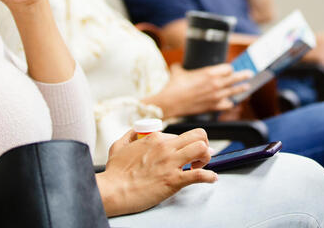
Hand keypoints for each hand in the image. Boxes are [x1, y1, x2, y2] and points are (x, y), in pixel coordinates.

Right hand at [96, 128, 216, 216]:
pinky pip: (199, 175)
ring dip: (206, 158)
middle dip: (204, 144)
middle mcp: (165, 147)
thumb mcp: (117, 146)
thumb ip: (129, 135)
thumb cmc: (114, 172)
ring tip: (201, 166)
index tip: (185, 153)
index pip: (180, 134)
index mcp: (154, 138)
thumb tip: (136, 131)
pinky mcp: (173, 180)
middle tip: (199, 156)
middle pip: (198, 135)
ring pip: (202, 148)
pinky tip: (211, 178)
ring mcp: (170, 163)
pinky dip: (209, 177)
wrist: (112, 191)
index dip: (185, 144)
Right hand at [145, 64, 252, 117]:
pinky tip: (232, 102)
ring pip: (233, 91)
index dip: (228, 69)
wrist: (171, 102)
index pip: (227, 68)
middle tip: (250, 73)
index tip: (229, 69)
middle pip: (235, 78)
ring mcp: (215, 96)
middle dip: (243, 75)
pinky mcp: (212, 107)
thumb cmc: (174, 86)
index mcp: (209, 72)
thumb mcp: (178, 71)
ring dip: (241, 88)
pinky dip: (230, 103)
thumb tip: (177, 66)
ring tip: (247, 86)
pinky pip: (227, 104)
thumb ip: (181, 67)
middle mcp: (215, 83)